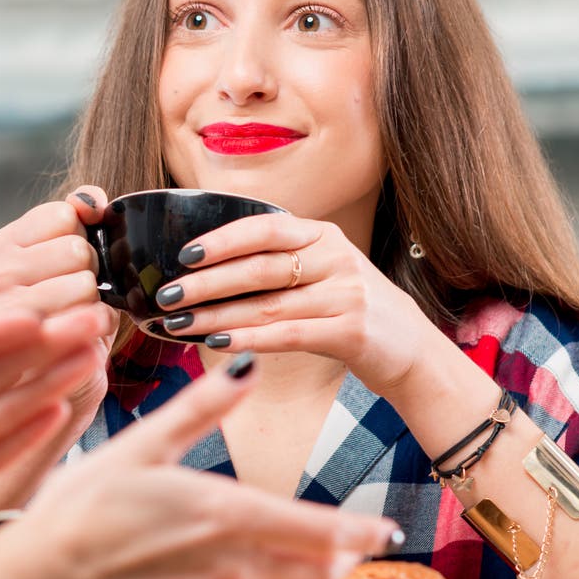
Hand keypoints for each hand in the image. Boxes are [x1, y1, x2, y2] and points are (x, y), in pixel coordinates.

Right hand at [0, 185, 117, 424]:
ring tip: (80, 311)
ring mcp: (12, 314)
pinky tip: (85, 331)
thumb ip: (81, 212)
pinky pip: (94, 316)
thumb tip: (91, 201)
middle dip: (91, 268)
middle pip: (76, 249)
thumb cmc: (69, 298)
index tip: (70, 258)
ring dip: (98, 299)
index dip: (82, 233)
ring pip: (85, 283)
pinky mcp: (37, 345)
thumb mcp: (71, 246)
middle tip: (78, 290)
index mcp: (1, 244)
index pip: (64, 214)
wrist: (60, 363)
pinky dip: (103, 322)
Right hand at [0, 353, 401, 578]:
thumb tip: (247, 367)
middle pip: (313, 570)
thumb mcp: (141, 444)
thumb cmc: (83, 505)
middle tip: (368, 539)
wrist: (43, 572)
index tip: (390, 527)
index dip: (359, 532)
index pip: (314, 530)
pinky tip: (272, 572)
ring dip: (317, 574)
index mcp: (222, 513)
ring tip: (332, 555)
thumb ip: (200, 409)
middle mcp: (228, 560)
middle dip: (346, 555)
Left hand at [155, 214, 439, 395]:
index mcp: (323, 237)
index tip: (184, 254)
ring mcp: (346, 295)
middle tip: (166, 295)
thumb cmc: (352, 310)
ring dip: (215, 316)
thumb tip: (208, 268)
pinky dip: (249, 339)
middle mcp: (336, 259)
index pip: (265, 228)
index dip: (223, 239)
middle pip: (259, 268)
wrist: (412, 350)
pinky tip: (218, 345)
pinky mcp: (351, 332)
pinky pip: (288, 334)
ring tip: (178, 324)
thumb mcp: (324, 271)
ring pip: (267, 305)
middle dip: (206, 283)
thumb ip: (280, 263)